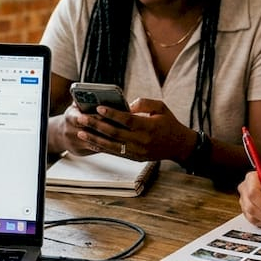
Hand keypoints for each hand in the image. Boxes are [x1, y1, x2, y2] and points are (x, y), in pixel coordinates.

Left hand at [68, 98, 191, 161]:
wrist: (179, 146)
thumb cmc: (169, 123)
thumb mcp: (161, 108)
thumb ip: (144, 103)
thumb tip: (127, 105)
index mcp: (148, 127)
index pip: (127, 120)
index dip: (112, 114)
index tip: (99, 107)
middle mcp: (141, 141)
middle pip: (115, 133)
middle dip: (97, 125)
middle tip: (82, 118)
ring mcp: (137, 151)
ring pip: (111, 145)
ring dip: (94, 138)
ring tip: (80, 131)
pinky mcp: (134, 158)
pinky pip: (115, 153)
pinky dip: (101, 148)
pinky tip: (90, 142)